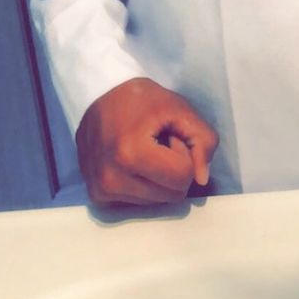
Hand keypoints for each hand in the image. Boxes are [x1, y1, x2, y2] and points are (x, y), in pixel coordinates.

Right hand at [76, 78, 219, 207]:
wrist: (96, 95)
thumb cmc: (139, 99)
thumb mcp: (178, 108)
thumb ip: (203, 139)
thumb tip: (202, 179)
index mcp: (130, 153)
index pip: (183, 176)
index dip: (183, 152)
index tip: (167, 134)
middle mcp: (111, 178)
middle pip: (172, 195)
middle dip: (172, 169)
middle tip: (156, 143)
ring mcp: (102, 190)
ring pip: (157, 202)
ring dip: (157, 178)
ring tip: (143, 150)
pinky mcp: (97, 196)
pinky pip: (139, 203)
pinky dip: (142, 185)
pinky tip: (131, 162)